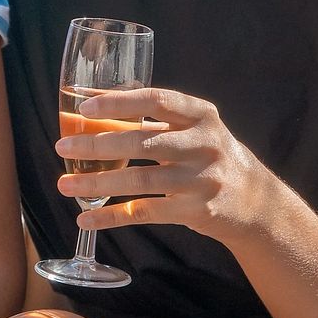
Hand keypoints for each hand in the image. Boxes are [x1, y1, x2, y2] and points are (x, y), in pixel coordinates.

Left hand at [54, 86, 282, 247]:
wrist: (255, 201)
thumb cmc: (210, 155)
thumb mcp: (193, 130)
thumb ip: (152, 120)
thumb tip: (90, 108)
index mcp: (202, 116)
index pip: (157, 100)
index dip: (119, 102)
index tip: (85, 106)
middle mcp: (205, 145)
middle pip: (143, 143)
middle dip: (97, 146)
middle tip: (62, 147)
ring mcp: (201, 181)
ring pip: (140, 182)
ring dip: (97, 184)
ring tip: (64, 184)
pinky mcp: (196, 212)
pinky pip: (146, 213)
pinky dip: (112, 216)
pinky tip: (86, 218)